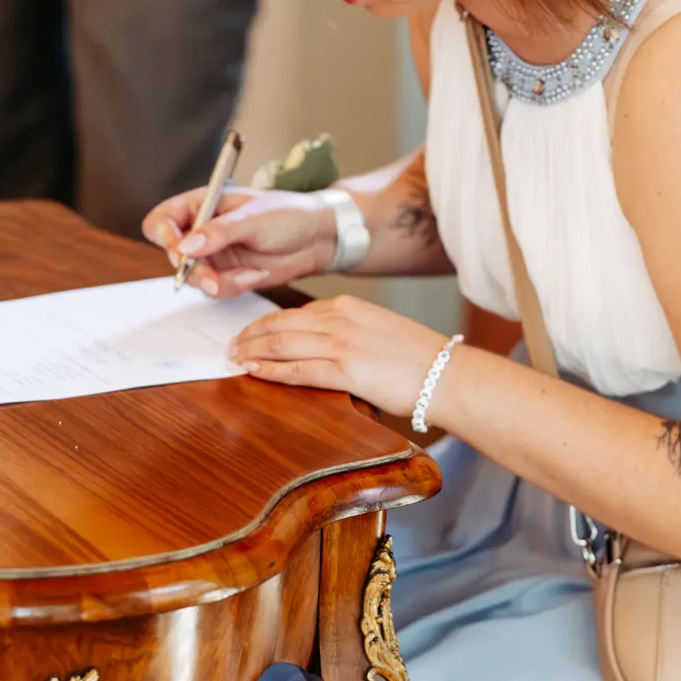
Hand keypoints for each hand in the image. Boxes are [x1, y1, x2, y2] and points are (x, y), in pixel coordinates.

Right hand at [142, 185, 337, 296]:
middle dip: (194, 269)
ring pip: (194, 277)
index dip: (165, 236)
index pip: (163, 219)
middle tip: (212, 277)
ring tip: (248, 274)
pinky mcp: (226, 275)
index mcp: (202, 204)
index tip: (181, 251)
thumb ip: (219, 231)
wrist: (317, 238)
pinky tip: (256, 274)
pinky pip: (215, 289)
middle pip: (174, 255)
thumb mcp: (254, 218)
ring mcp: (213, 255)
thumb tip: (186, 246)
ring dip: (216, 282)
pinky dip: (234, 286)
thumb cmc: (289, 214)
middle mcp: (201, 230)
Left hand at [228, 294, 445, 415]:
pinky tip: (253, 372)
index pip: (298, 313)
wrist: (447, 374)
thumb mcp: (381, 331)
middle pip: (282, 324)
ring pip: (282, 343)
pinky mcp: (344, 370)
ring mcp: (341, 343)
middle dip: (252, 335)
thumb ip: (352, 334)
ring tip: (234, 358)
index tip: (253, 333)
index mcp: (349, 307)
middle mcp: (340, 318)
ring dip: (253, 351)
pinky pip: (296, 369)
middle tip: (232, 345)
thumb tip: (330, 350)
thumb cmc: (421, 359)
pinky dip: (270, 370)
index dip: (269, 324)